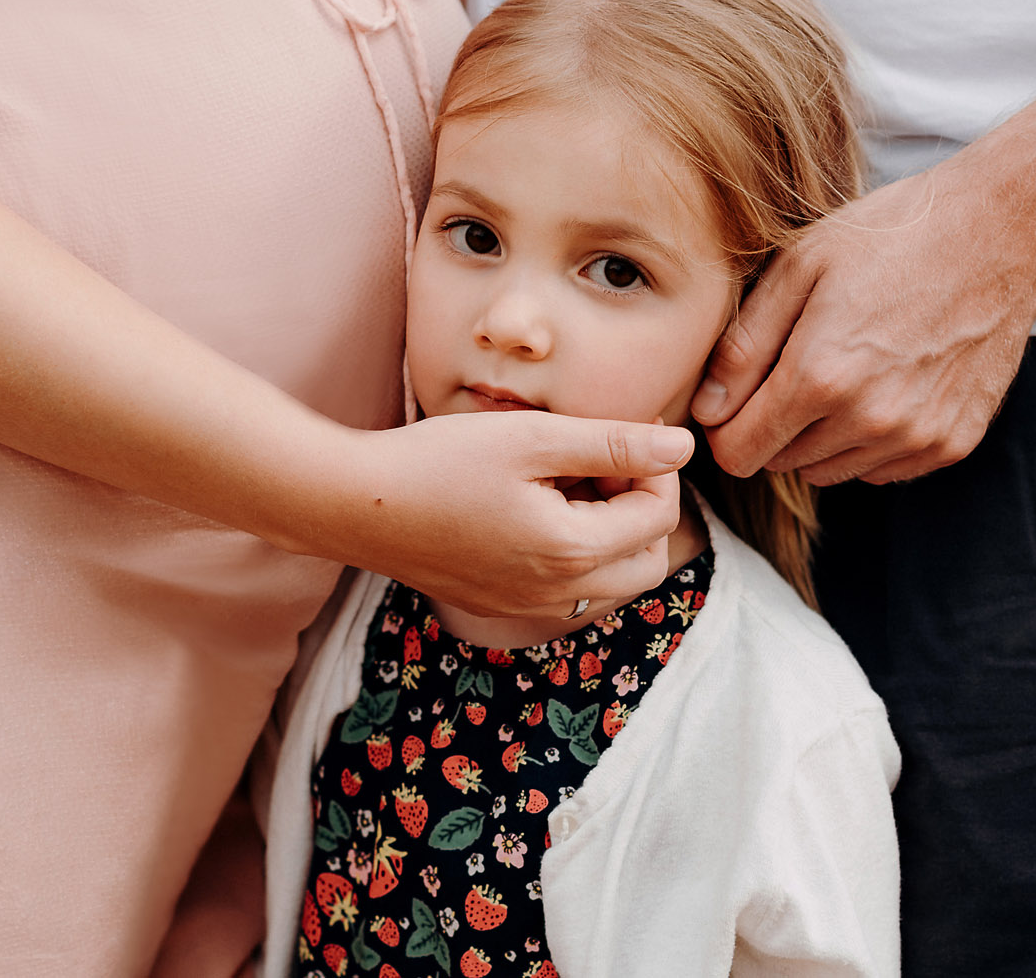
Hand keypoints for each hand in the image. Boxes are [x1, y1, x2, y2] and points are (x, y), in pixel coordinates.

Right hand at [316, 411, 692, 616]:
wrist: (353, 505)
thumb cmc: (437, 461)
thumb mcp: (531, 437)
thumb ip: (613, 442)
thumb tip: (683, 446)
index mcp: (571, 552)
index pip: (660, 515)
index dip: (657, 466)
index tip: (627, 429)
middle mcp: (555, 594)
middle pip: (647, 561)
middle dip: (644, 508)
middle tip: (608, 462)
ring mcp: (524, 606)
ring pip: (608, 580)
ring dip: (610, 534)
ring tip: (569, 480)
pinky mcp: (497, 604)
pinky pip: (565, 588)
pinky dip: (572, 551)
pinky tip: (535, 506)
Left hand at [690, 167, 1035, 486]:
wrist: (998, 236)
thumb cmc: (892, 238)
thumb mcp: (799, 268)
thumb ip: (744, 345)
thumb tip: (707, 408)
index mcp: (819, 376)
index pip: (739, 453)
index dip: (726, 428)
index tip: (735, 396)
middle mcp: (868, 420)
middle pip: (781, 463)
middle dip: (772, 426)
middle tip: (793, 366)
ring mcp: (915, 437)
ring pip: (829, 471)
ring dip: (820, 436)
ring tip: (841, 370)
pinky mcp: (951, 442)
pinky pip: (880, 468)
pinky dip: (869, 440)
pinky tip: (883, 384)